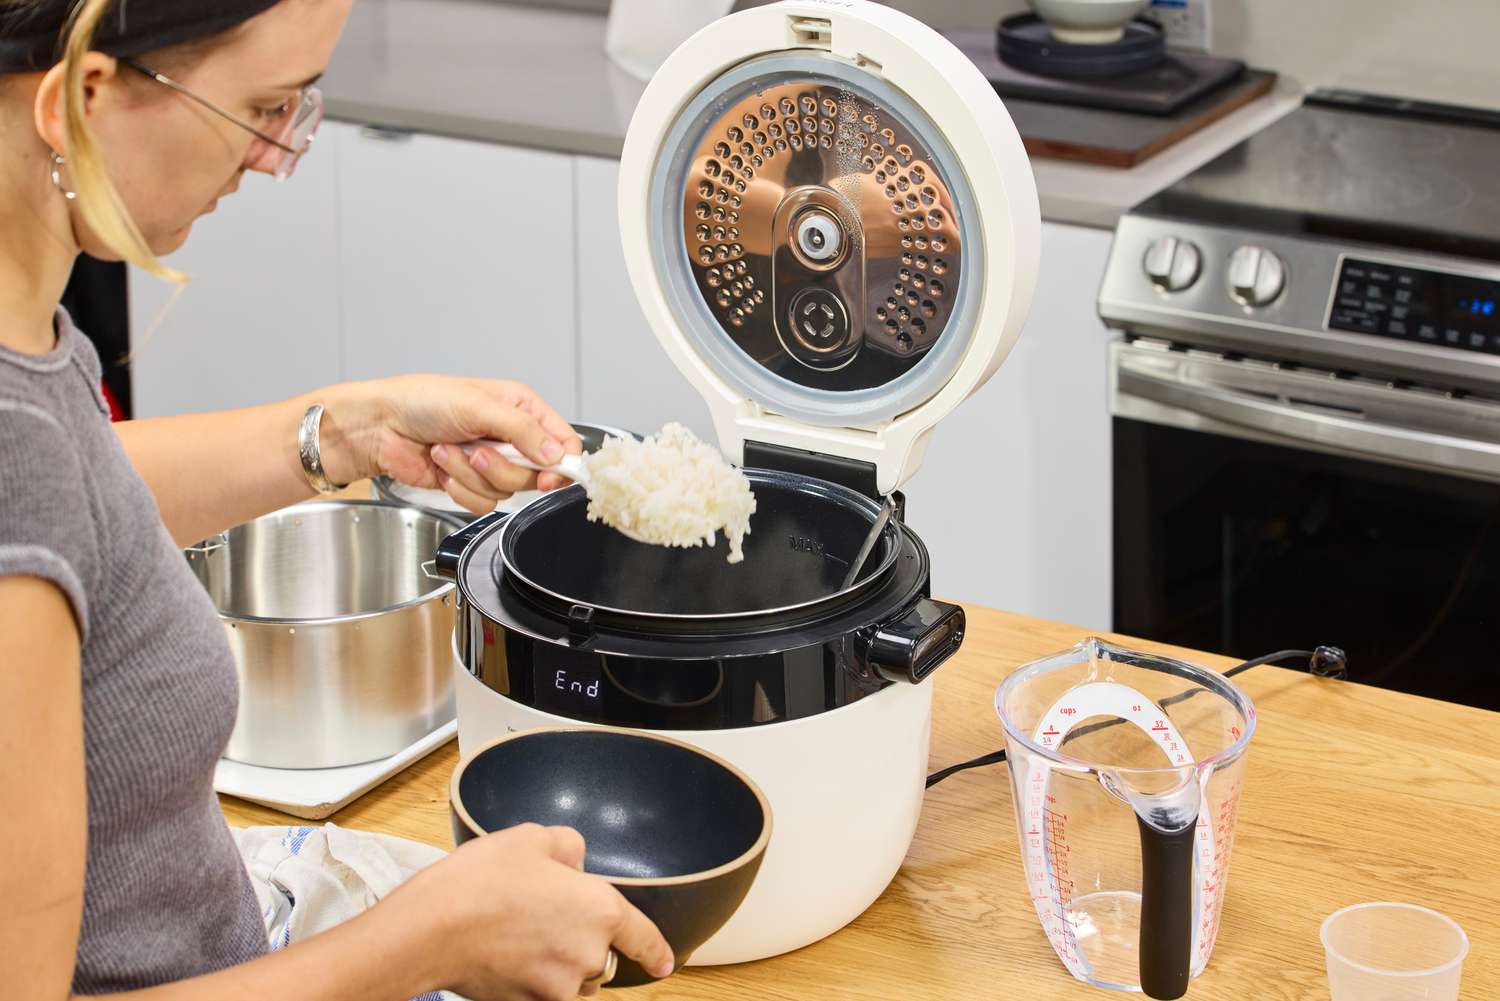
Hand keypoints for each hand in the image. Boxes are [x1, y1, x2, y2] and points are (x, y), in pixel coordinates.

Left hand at [322, 376, 583, 513]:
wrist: (380, 427)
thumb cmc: (421, 401)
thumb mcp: (478, 405)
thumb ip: (522, 430)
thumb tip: (557, 454)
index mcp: (521, 408)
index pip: (563, 441)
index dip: (563, 463)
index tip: (552, 476)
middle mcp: (510, 437)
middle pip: (536, 473)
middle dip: (502, 466)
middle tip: (478, 450)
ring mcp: (490, 462)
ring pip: (507, 490)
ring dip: (472, 474)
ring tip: (449, 450)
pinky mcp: (470, 483)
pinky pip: (482, 502)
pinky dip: (459, 487)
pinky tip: (442, 465)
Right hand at [390, 823, 673, 999]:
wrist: (430, 930)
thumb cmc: (481, 881)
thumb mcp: (530, 839)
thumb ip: (567, 847)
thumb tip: (575, 862)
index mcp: (600, 910)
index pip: (644, 937)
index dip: (657, 951)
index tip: (664, 964)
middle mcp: (587, 955)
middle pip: (601, 960)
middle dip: (583, 946)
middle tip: (543, 921)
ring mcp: (558, 988)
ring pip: (573, 984)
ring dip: (560, 970)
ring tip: (520, 941)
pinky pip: (543, 997)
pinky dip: (532, 984)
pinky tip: (504, 959)